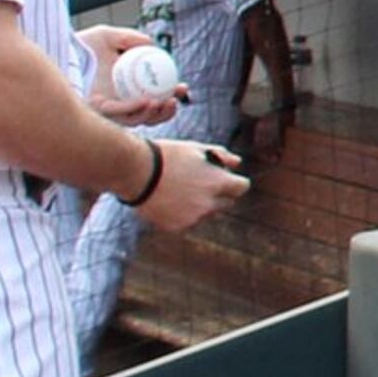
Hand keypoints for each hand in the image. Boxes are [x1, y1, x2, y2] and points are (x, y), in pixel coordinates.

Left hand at [77, 25, 178, 125]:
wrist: (57, 54)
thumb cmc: (80, 46)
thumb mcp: (108, 36)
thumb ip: (129, 38)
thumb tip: (150, 44)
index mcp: (124, 90)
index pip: (152, 99)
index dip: (169, 97)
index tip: (182, 88)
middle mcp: (117, 105)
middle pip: (148, 116)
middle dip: (167, 112)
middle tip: (176, 99)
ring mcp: (107, 112)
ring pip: (136, 120)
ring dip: (155, 114)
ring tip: (165, 101)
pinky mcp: (96, 114)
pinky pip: (120, 115)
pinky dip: (136, 109)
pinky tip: (148, 101)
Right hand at [131, 143, 250, 232]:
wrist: (135, 172)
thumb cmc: (167, 156)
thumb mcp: (196, 149)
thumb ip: (221, 156)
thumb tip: (237, 163)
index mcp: (218, 183)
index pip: (242, 187)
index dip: (233, 180)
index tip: (222, 176)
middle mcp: (209, 204)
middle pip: (226, 202)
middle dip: (218, 194)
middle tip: (198, 182)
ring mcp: (193, 218)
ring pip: (207, 213)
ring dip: (201, 205)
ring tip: (179, 190)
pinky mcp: (177, 227)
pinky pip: (188, 222)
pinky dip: (183, 214)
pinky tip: (169, 201)